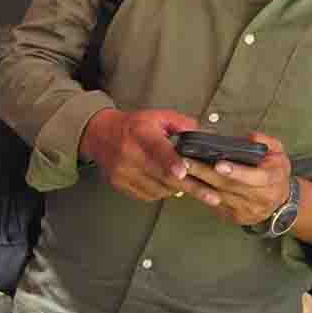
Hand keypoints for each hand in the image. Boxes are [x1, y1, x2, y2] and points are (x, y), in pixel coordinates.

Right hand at [80, 108, 199, 201]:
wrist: (100, 134)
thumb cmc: (132, 126)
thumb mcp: (158, 117)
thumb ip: (182, 124)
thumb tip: (203, 136)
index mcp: (141, 134)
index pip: (157, 150)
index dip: (171, 162)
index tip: (183, 172)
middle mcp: (129, 154)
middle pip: (162, 175)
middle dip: (190, 186)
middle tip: (211, 195)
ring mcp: (123, 172)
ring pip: (157, 189)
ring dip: (177, 190)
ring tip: (191, 186)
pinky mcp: (119, 184)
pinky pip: (147, 195)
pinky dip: (162, 192)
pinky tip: (169, 186)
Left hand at [180, 132, 293, 225]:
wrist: (279, 204)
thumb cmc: (276, 173)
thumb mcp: (278, 153)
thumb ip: (265, 142)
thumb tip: (247, 137)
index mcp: (273, 180)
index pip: (254, 177)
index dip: (236, 171)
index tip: (218, 164)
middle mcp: (259, 198)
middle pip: (228, 186)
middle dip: (205, 173)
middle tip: (186, 161)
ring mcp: (244, 210)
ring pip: (217, 196)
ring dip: (197, 183)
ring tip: (182, 169)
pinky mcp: (232, 216)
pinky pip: (213, 204)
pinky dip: (200, 192)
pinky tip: (187, 181)